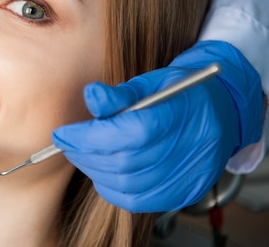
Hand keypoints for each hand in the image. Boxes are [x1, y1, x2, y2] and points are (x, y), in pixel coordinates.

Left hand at [52, 40, 263, 212]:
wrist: (220, 113)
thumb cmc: (178, 93)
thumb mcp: (150, 82)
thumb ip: (119, 93)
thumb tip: (90, 95)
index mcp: (180, 114)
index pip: (128, 133)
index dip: (88, 137)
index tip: (62, 134)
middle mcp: (189, 149)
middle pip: (124, 161)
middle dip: (85, 154)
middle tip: (67, 144)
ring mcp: (188, 175)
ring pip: (128, 184)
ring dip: (94, 171)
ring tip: (81, 154)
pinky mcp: (183, 192)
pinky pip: (138, 200)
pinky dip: (111, 188)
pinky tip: (101, 172)